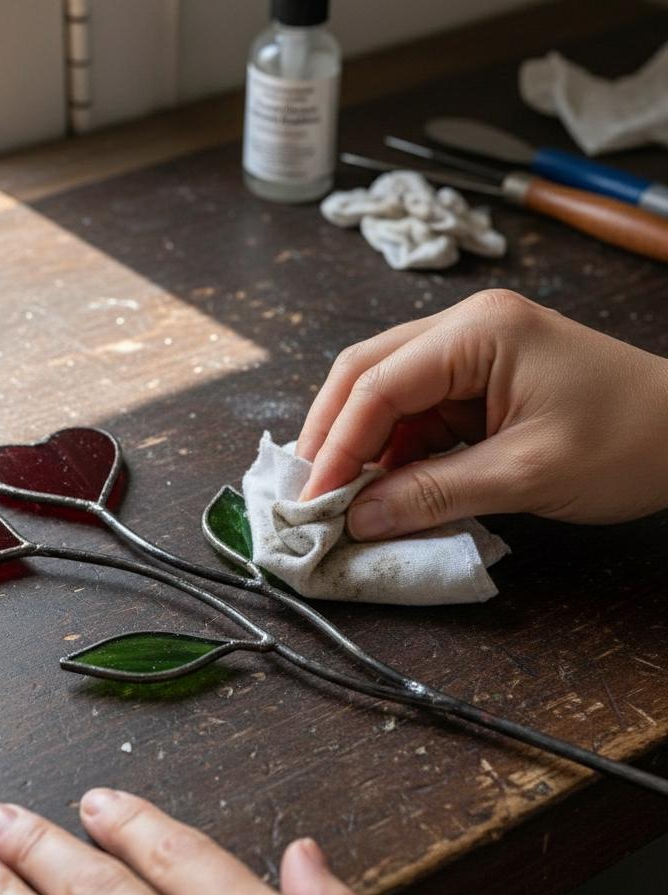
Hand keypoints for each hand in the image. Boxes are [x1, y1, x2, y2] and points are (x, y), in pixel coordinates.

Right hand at [295, 289, 667, 539]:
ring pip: (384, 395)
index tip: (313, 499)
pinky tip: (382, 490)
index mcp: (479, 332)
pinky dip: (393, 455)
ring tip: (340, 500)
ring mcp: (469, 353)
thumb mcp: (526, 475)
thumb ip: (434, 493)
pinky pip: (416, 416)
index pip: (379, 382)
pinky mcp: (476, 383)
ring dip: (359, 448)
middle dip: (332, 436)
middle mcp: (464, 329)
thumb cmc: (629, 442)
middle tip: (310, 494)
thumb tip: (360, 518)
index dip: (336, 444)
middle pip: (366, 373)